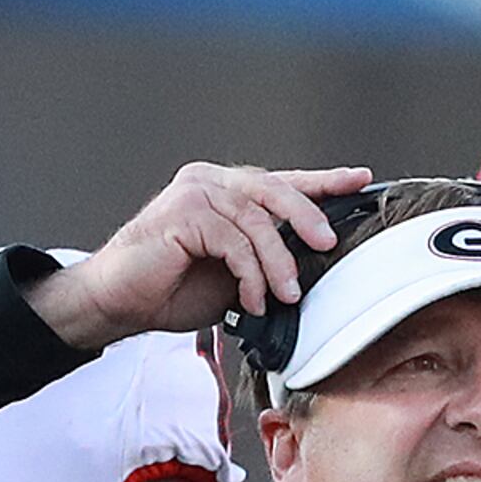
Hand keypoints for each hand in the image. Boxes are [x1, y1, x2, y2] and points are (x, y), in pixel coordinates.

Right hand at [26, 162, 370, 352]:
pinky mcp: (182, 213)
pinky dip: (250, 273)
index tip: (360, 180)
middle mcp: (210, 184)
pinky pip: (234, 240)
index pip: (281, 182)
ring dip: (277, 262)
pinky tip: (251, 299)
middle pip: (274, 189)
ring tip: (285, 294)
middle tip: (327, 244)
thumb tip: (310, 268)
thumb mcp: (234, 275)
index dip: (322, 180)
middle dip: (308, 216)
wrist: (120, 301)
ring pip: (257, 219)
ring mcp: (194, 193)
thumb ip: (265, 260)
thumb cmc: (171, 288)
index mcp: (225, 193)